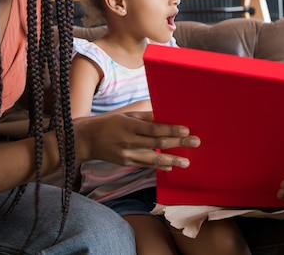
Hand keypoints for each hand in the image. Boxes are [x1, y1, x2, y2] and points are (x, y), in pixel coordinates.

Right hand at [74, 111, 200, 170]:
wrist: (88, 140)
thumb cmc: (110, 124)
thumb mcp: (127, 116)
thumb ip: (146, 118)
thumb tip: (165, 116)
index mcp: (129, 125)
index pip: (153, 128)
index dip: (170, 129)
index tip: (186, 130)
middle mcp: (128, 141)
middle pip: (157, 143)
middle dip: (178, 143)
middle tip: (195, 142)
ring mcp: (127, 154)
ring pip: (153, 158)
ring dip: (172, 159)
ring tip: (186, 162)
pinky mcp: (127, 163)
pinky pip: (146, 165)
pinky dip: (159, 165)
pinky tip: (170, 166)